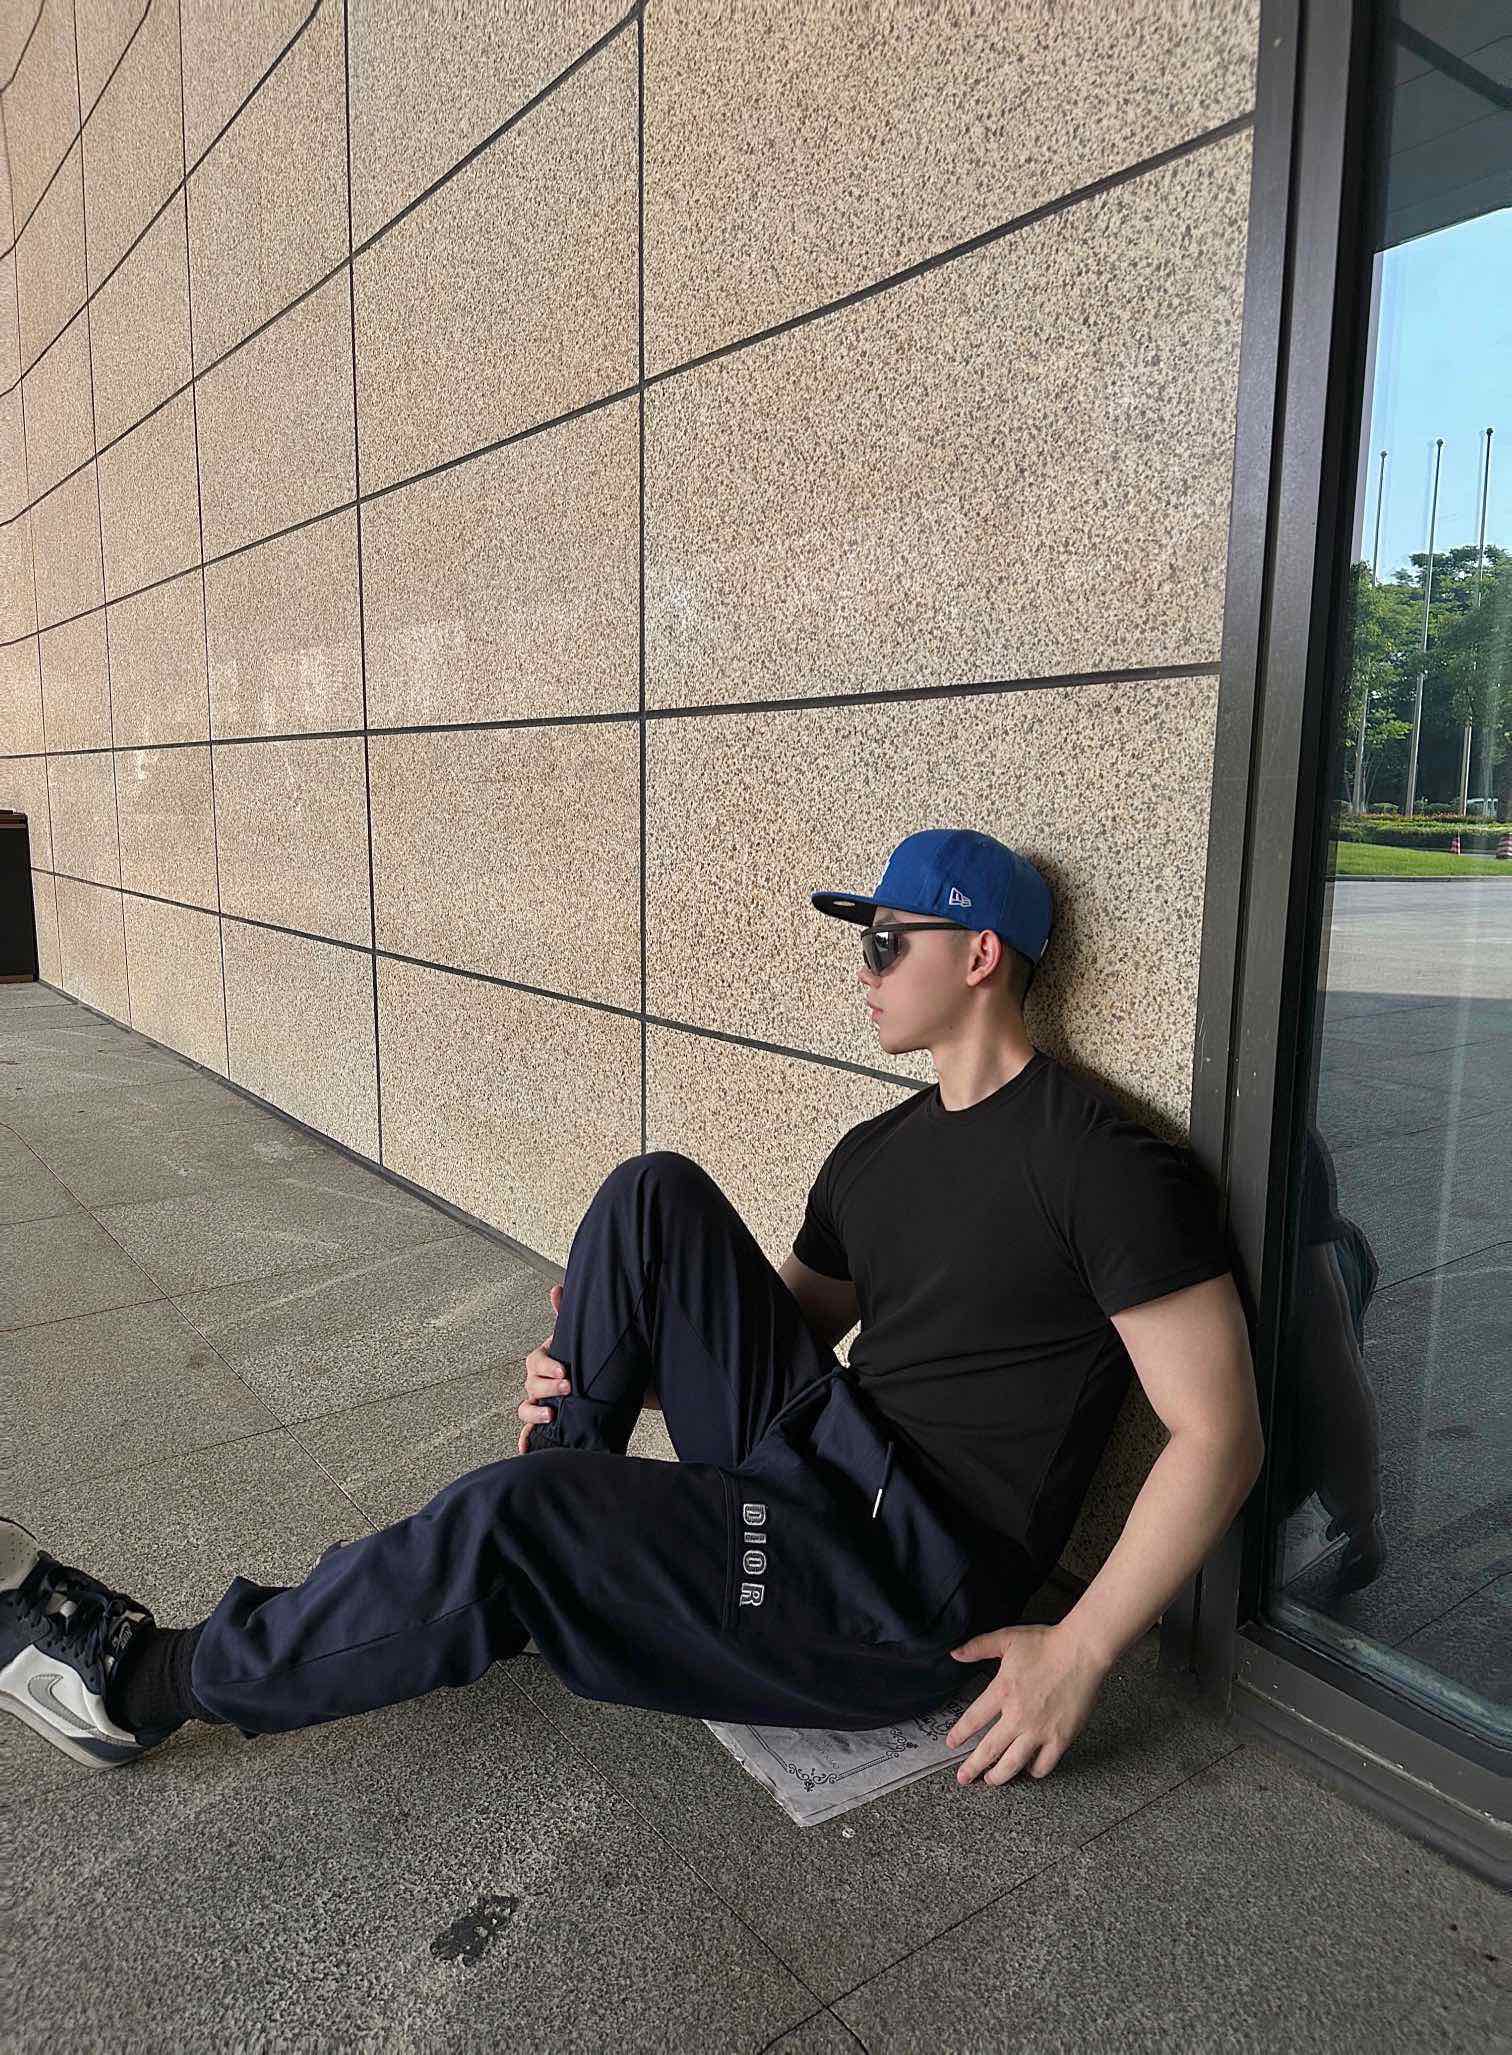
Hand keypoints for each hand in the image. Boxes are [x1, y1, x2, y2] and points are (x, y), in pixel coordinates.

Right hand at [516, 1283, 569, 1455]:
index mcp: (544, 1360)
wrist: (605, 1380)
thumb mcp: (577, 1336)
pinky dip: (526, 1439)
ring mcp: (540, 1402)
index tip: (565, 1371)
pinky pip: (530, 1431)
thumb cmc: (586, 1357)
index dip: (547, 1367)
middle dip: (548, 1388)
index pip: (536, 1361)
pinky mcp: (547, 1420)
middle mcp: (538, 1382)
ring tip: (551, 1416)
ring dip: (535, 1413)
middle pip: (531, 1385)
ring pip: (527, 1408)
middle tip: (568, 1388)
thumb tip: (556, 1288)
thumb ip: (565, 1313)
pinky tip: (526, 1449)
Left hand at [945, 1622, 1110, 1784]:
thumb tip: (954, 1653)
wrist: (1081, 1652)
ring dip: (998, 1776)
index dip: (959, 1734)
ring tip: (991, 1780)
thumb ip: (977, 1647)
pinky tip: (1027, 1770)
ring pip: (1013, 1764)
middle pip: (989, 1750)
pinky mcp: (1061, 1738)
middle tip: (964, 1777)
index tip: (951, 1744)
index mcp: (1002, 1691)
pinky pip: (1044, 1765)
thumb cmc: (1046, 1644)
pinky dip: (1033, 1771)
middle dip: (973, 1767)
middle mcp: (1018, 1716)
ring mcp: (1040, 1731)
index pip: (973, 1720)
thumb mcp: (1006, 1638)